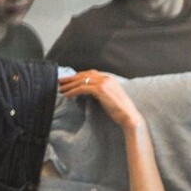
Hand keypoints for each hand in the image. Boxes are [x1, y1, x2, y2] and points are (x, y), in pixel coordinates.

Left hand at [60, 71, 172, 190]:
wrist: (130, 118)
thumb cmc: (121, 112)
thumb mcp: (109, 99)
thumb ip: (101, 93)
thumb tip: (88, 93)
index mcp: (110, 78)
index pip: (90, 73)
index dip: (78, 76)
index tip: (69, 80)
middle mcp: (107, 78)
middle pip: (84, 75)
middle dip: (71, 78)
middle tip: (60, 82)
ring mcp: (104, 83)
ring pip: (82, 80)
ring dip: (70, 85)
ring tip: (61, 89)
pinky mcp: (101, 90)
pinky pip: (83, 88)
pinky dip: (74, 91)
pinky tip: (68, 96)